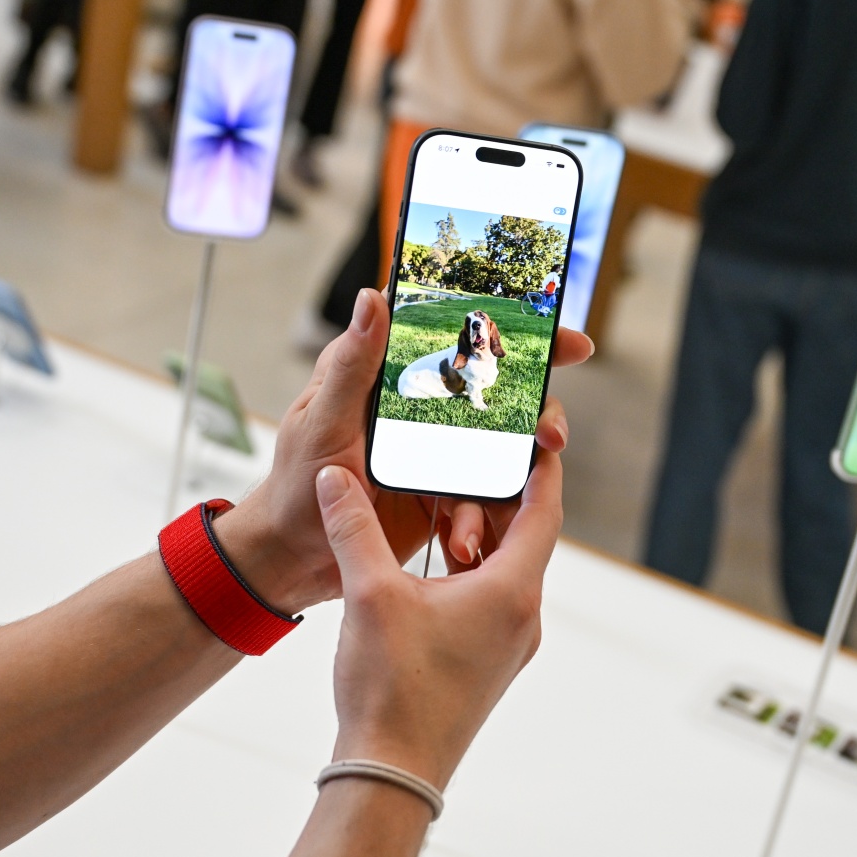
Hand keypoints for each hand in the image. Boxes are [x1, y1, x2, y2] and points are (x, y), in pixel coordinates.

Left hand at [215, 288, 591, 614]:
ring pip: (500, 449)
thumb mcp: (324, 421)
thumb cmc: (295, 486)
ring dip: (510, 479)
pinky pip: (481, 499)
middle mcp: (420, 406)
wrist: (292, 559)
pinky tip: (463, 542)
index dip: (514, 331)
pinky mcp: (441, 493)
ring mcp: (436, 450)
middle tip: (553, 435)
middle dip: (538, 412)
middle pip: (498, 392)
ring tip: (498, 509)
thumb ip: (353, 365)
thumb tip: (373, 297)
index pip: (458, 337)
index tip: (564, 339)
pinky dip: (479, 520)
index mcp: (390, 375)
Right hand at [316, 452, 561, 788]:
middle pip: (525, 536)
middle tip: (466, 460)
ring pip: (506, 570)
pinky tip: (431, 568)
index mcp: (513, 591)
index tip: (530, 433)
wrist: (392, 774)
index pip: (543, 508)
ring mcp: (510, 645)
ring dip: (478, 537)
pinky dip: (470, 572)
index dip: (538, 466)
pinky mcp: (490, 665)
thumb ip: (354, 526)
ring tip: (439, 510)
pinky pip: (492, 601)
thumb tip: (335, 478)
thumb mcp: (369, 594)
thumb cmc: (391, 689)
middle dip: (494, 497)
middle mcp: (524, 617)